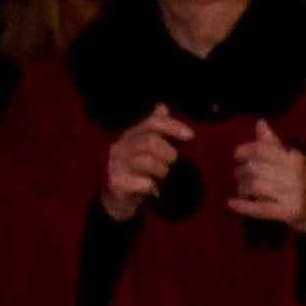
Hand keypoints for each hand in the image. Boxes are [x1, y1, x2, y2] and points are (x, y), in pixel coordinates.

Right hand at [99, 104, 195, 218]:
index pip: (152, 123)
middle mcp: (120, 146)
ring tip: (160, 177)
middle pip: (151, 141)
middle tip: (170, 164)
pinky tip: (150, 187)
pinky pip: (142, 182)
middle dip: (168, 154)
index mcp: (131, 135)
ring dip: (161, 171)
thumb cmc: (139, 171)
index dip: (172, 126)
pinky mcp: (116, 182)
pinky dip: (151, 185)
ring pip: (147, 161)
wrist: (118, 198)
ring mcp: (115, 164)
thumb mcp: (149, 149)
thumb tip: (162, 106)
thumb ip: (156, 129)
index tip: (191, 136)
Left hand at [224, 119, 305, 241]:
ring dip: (242, 188)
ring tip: (242, 190)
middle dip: (240, 171)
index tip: (237, 156)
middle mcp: (294, 173)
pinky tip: (231, 203)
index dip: (243, 151)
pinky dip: (243, 206)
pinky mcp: (289, 212)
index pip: (261, 149)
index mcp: (295, 157)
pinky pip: (261, 208)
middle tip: (239, 176)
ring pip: (255, 186)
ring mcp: (293, 193)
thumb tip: (259, 123)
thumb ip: (275, 144)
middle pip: (254, 167)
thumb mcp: (296, 160)